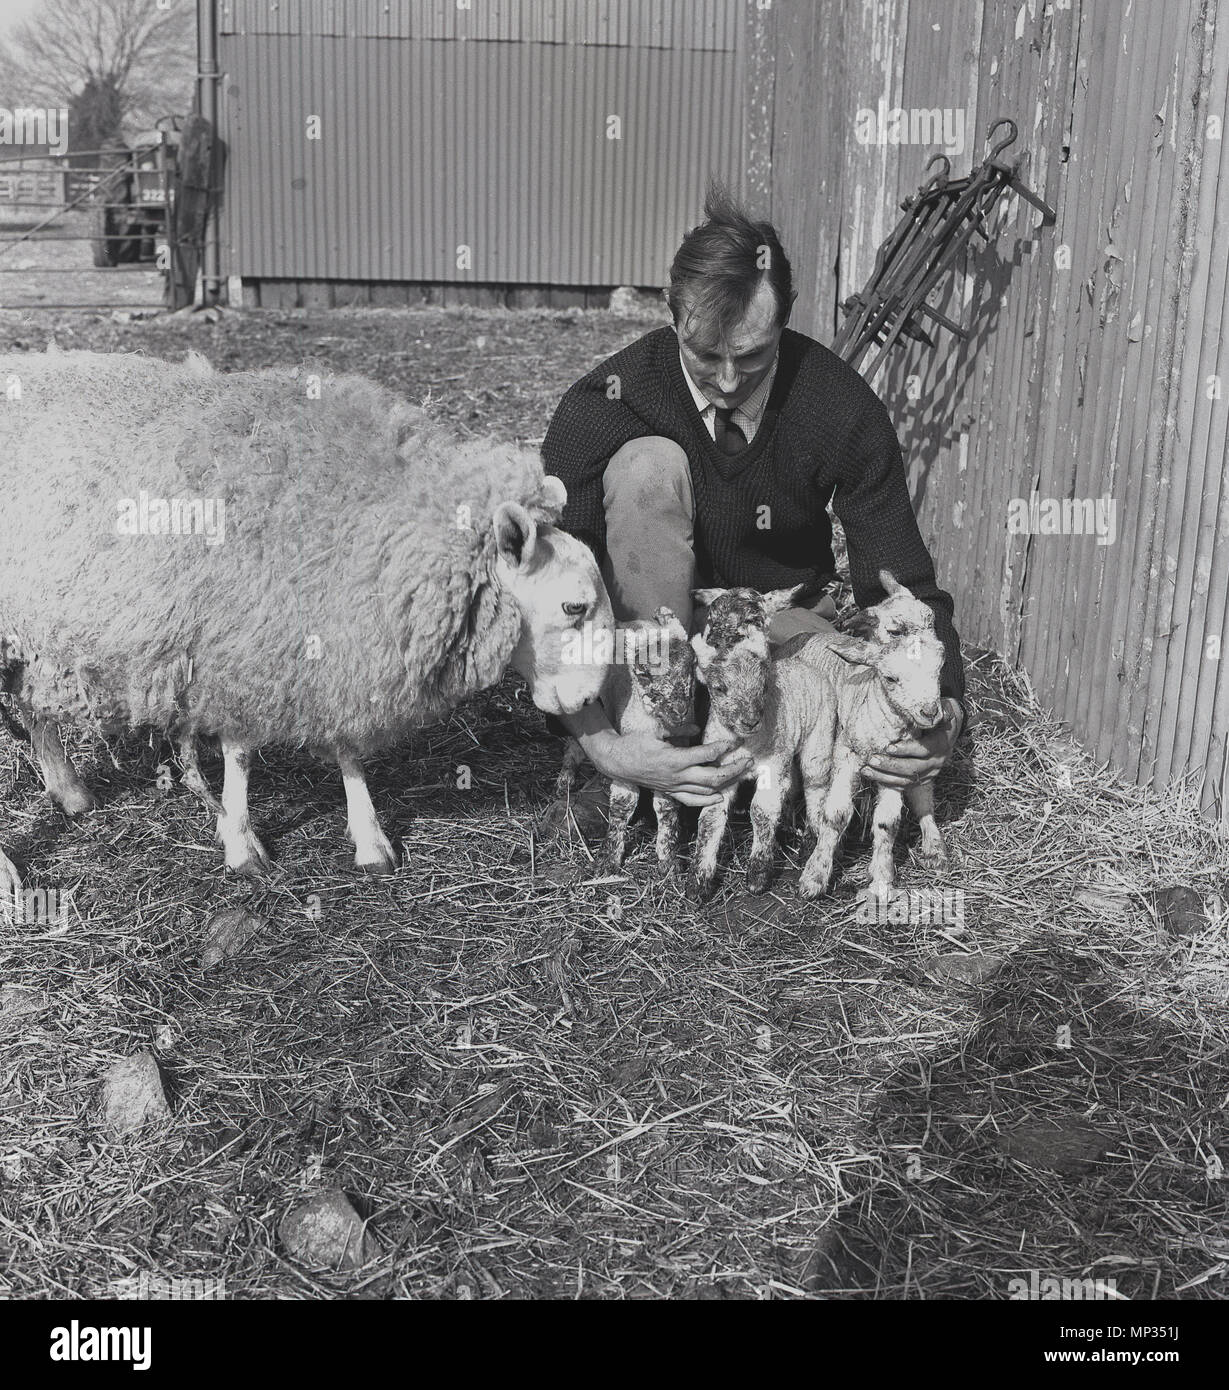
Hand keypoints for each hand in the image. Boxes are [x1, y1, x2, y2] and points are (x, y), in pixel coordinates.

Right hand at [593, 731, 753, 807]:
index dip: (723, 747)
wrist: (617, 761)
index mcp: (674, 758)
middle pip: (713, 777)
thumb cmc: (635, 743)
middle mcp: (677, 776)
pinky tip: (720, 798)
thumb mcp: (656, 730)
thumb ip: (678, 729)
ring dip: (727, 782)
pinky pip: (692, 800)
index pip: (706, 754)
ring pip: (706, 790)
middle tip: (749, 760)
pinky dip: (707, 800)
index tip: (735, 741)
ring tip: (742, 773)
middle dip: (734, 769)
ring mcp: (674, 786)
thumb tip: (697, 728)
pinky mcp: (670, 792)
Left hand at [862, 698, 962, 789]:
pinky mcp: (923, 780)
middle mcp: (937, 761)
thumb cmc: (937, 717)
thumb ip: (936, 708)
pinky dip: (888, 783)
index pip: (923, 750)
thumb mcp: (941, 710)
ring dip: (884, 776)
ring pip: (907, 780)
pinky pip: (905, 786)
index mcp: (940, 744)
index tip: (888, 747)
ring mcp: (930, 773)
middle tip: (872, 759)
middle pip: (913, 768)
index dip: (906, 749)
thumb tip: (932, 705)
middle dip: (890, 765)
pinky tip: (873, 777)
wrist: (948, 732)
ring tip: (866, 770)